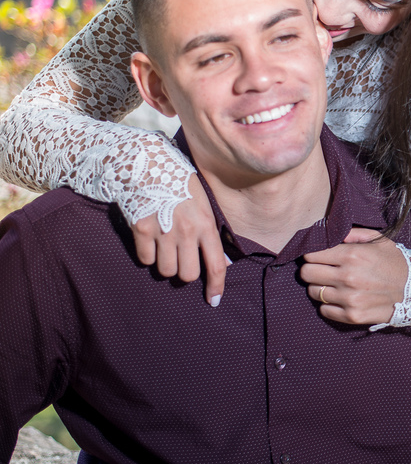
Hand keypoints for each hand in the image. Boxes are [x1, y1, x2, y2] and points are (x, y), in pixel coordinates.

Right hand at [131, 174, 226, 304]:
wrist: (147, 162)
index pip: (216, 265)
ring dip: (165, 265)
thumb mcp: (203, 202)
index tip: (213, 300)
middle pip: (187, 275)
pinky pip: (145, 259)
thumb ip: (209, 229)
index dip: (216, 287)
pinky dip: (147, 255)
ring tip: (165, 248)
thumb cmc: (179, 182)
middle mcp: (186, 231)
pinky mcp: (141, 229)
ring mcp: (162, 231)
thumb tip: (217, 259)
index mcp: (206, 224)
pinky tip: (150, 240)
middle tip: (181, 260)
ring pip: (165, 270)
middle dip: (184, 273)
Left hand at [300, 227, 409, 324]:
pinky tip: (342, 299)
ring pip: (313, 292)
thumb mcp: (380, 241)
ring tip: (336, 285)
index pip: (311, 254)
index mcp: (352, 255)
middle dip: (313, 269)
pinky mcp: (351, 316)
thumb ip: (353, 233)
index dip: (314, 254)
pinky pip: (324, 310)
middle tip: (324, 270)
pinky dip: (329, 305)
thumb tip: (330, 231)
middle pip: (306, 273)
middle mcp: (347, 277)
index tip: (321, 256)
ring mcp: (349, 298)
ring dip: (321, 287)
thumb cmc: (396, 264)